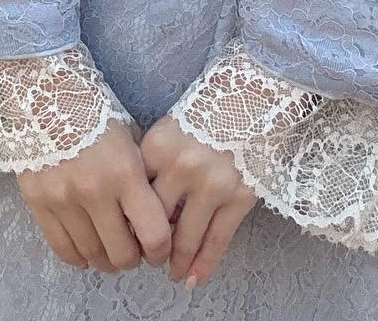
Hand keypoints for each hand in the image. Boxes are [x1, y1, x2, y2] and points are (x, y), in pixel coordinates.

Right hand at [16, 120, 171, 274]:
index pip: (153, 234)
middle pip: (122, 254)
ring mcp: (64, 201)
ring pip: (92, 256)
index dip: (161, 251)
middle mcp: (95, 192)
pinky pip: (63, 249)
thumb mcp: (130, 137)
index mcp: (125, 172)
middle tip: (134, 250)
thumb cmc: (95, 112)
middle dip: (134, 258)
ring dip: (106, 261)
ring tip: (110, 251)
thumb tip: (157, 215)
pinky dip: (78, 258)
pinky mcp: (39, 205)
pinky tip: (86, 250)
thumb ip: (142, 176)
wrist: (45, 96)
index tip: (160, 250)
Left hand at [139, 115, 256, 287]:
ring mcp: (212, 185)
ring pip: (186, 238)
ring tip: (172, 274)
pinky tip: (194, 278)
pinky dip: (204, 265)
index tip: (127, 238)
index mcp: (157, 148)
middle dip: (150, 247)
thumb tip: (137, 215)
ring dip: (176, 263)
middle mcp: (182, 168)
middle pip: (156, 221)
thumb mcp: (167, 131)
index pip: (135, 197)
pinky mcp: (240, 197)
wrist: (250, 99)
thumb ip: (151, 166)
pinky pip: (217, 241)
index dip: (128, 222)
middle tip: (148, 259)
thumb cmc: (202, 115)